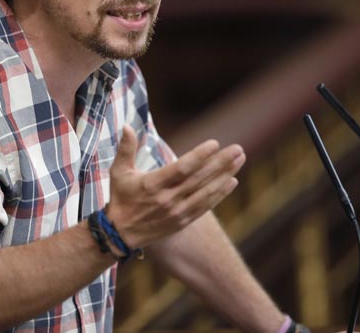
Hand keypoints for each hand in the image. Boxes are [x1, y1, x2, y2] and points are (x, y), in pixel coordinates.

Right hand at [105, 125, 244, 248]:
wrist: (120, 234)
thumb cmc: (121, 197)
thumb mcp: (118, 171)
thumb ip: (125, 148)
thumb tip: (127, 126)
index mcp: (152, 184)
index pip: (181, 168)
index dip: (199, 156)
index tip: (214, 143)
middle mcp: (167, 199)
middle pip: (199, 178)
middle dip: (220, 162)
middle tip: (238, 149)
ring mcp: (177, 212)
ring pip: (206, 191)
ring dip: (225, 175)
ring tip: (240, 160)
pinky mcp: (182, 221)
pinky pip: (205, 206)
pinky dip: (219, 194)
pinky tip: (232, 181)